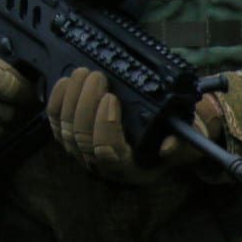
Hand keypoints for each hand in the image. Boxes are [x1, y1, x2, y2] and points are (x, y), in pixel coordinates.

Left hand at [46, 68, 225, 184]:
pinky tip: (66, 81)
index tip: (112, 98)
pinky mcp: (67, 135)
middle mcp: (100, 164)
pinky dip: (57, 99)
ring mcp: (80, 150)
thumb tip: (168, 147)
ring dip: (71, 97)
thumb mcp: (188, 143)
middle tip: (96, 77)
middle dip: (85, 103)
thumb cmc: (173, 136)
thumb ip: (182, 147)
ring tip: (83, 73)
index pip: (107, 152)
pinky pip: (54, 120)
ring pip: (64, 127)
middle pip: (81, 137)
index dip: (105, 125)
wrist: (159, 133)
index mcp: (129, 168)